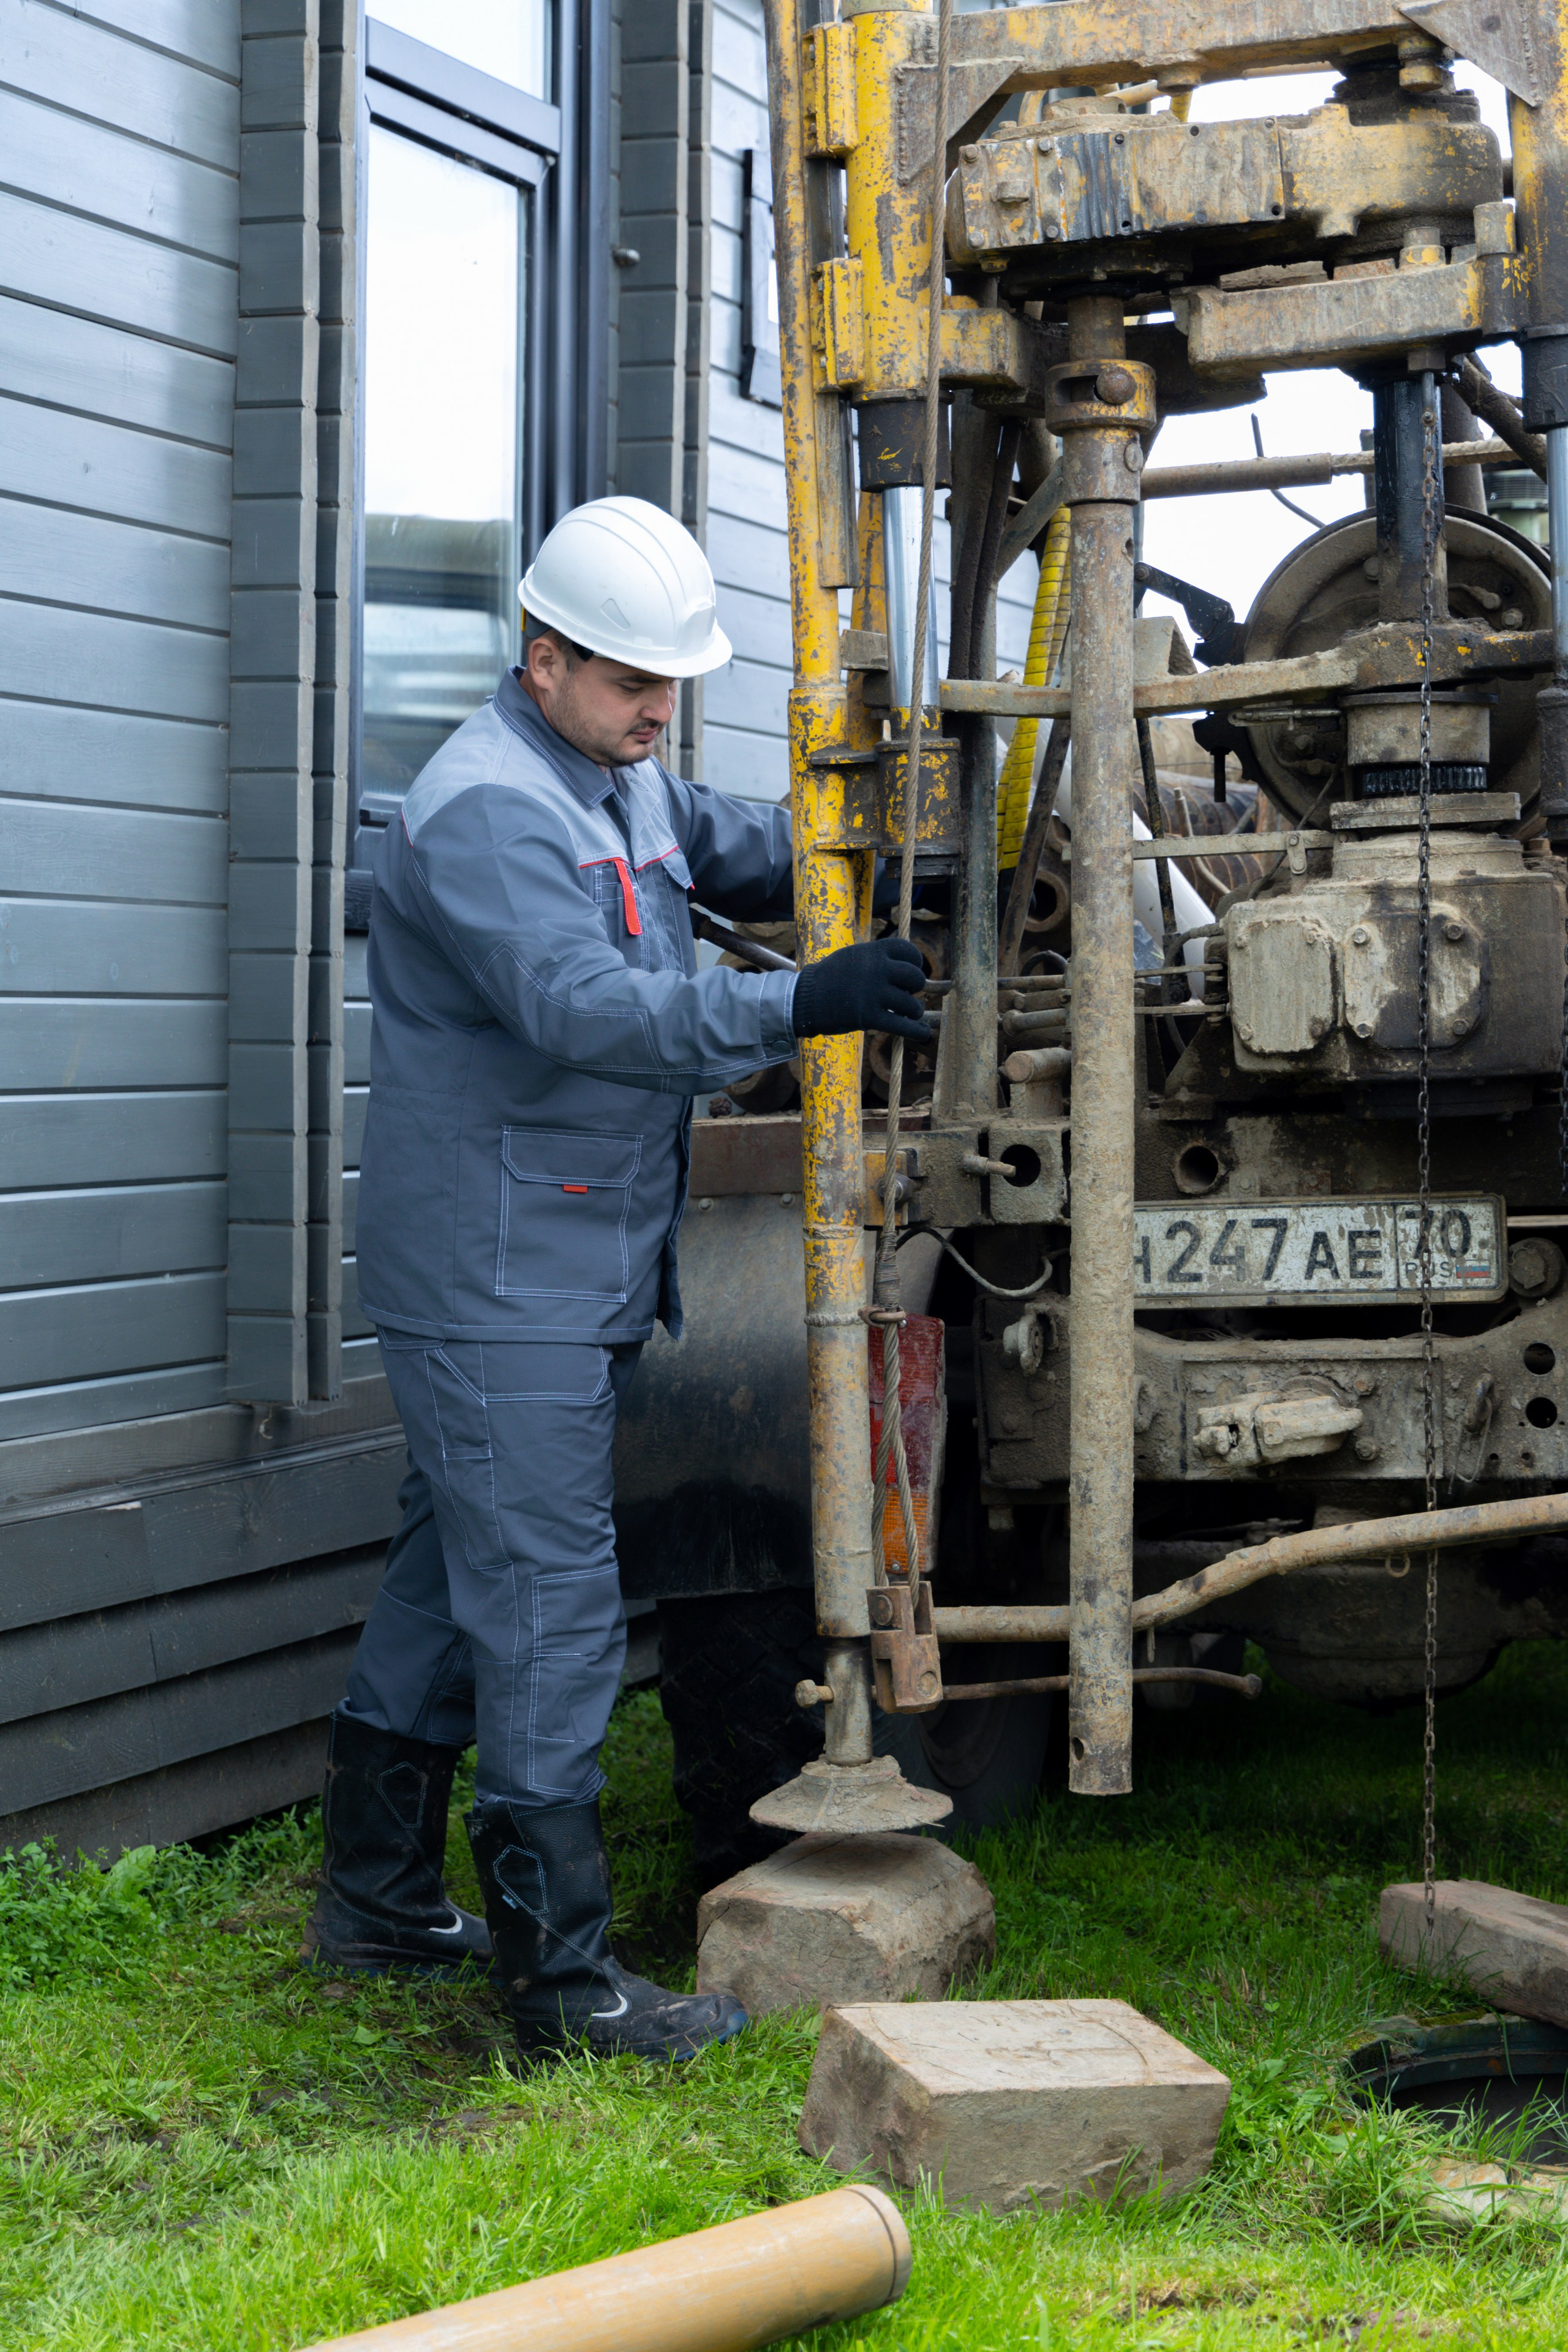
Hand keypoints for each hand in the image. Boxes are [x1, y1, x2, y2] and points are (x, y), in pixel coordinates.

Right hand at [790, 934, 931, 1041]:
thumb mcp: (853, 956)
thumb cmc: (829, 978)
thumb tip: (905, 967)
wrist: (804, 999)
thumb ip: (877, 959)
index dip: (916, 963)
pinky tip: (922, 1033)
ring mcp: (874, 993)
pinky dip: (917, 1031)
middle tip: (904, 995)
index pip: (909, 951)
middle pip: (916, 978)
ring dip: (913, 1011)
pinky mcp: (869, 1017)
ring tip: (906, 1014)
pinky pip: (903, 1026)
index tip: (911, 973)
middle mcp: (877, 969)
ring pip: (912, 1005)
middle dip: (915, 988)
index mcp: (873, 951)